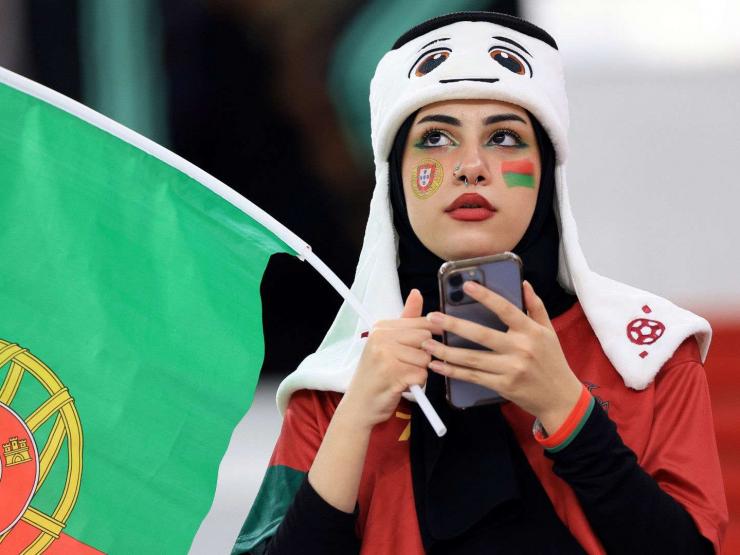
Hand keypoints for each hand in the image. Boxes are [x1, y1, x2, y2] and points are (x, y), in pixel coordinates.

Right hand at [338, 289, 439, 430]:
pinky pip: (422, 375)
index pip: (420, 323)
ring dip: (419, 371)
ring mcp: (387, 356)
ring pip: (426, 359)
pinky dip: (417, 384)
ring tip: (402, 376)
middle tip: (405, 365)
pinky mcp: (394, 374)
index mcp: (381, 327)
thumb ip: (406, 319)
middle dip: (422, 355)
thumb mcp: (387, 344)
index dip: (428, 337)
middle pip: (426, 339)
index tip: (417, 348)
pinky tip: (402, 386)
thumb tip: (417, 293)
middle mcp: (382, 338)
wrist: (358, 405)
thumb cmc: (376, 375)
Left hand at [423, 280, 582, 433]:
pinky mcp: (503, 386)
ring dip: (446, 351)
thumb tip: (524, 284)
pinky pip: (473, 377)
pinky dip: (453, 371)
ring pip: (472, 359)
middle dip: (453, 325)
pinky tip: (437, 365)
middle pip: (481, 335)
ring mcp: (511, 369)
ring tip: (426, 343)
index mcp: (531, 332)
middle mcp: (520, 349)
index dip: (486, 297)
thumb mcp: (549, 331)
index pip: (506, 309)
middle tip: (432, 317)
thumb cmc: (553, 361)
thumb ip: (535, 307)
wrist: (560, 398)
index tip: (467, 286)